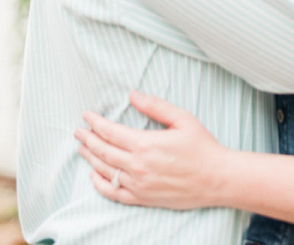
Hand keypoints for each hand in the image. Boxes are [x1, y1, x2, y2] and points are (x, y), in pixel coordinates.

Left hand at [74, 90, 228, 207]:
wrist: (216, 178)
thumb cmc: (201, 146)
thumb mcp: (182, 118)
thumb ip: (155, 106)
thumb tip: (133, 95)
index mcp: (146, 144)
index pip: (111, 132)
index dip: (96, 123)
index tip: (86, 115)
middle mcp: (138, 166)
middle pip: (103, 151)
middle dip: (88, 139)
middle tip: (78, 131)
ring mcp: (139, 185)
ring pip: (105, 171)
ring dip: (90, 158)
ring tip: (82, 148)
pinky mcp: (143, 199)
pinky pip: (114, 193)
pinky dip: (100, 184)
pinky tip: (94, 176)